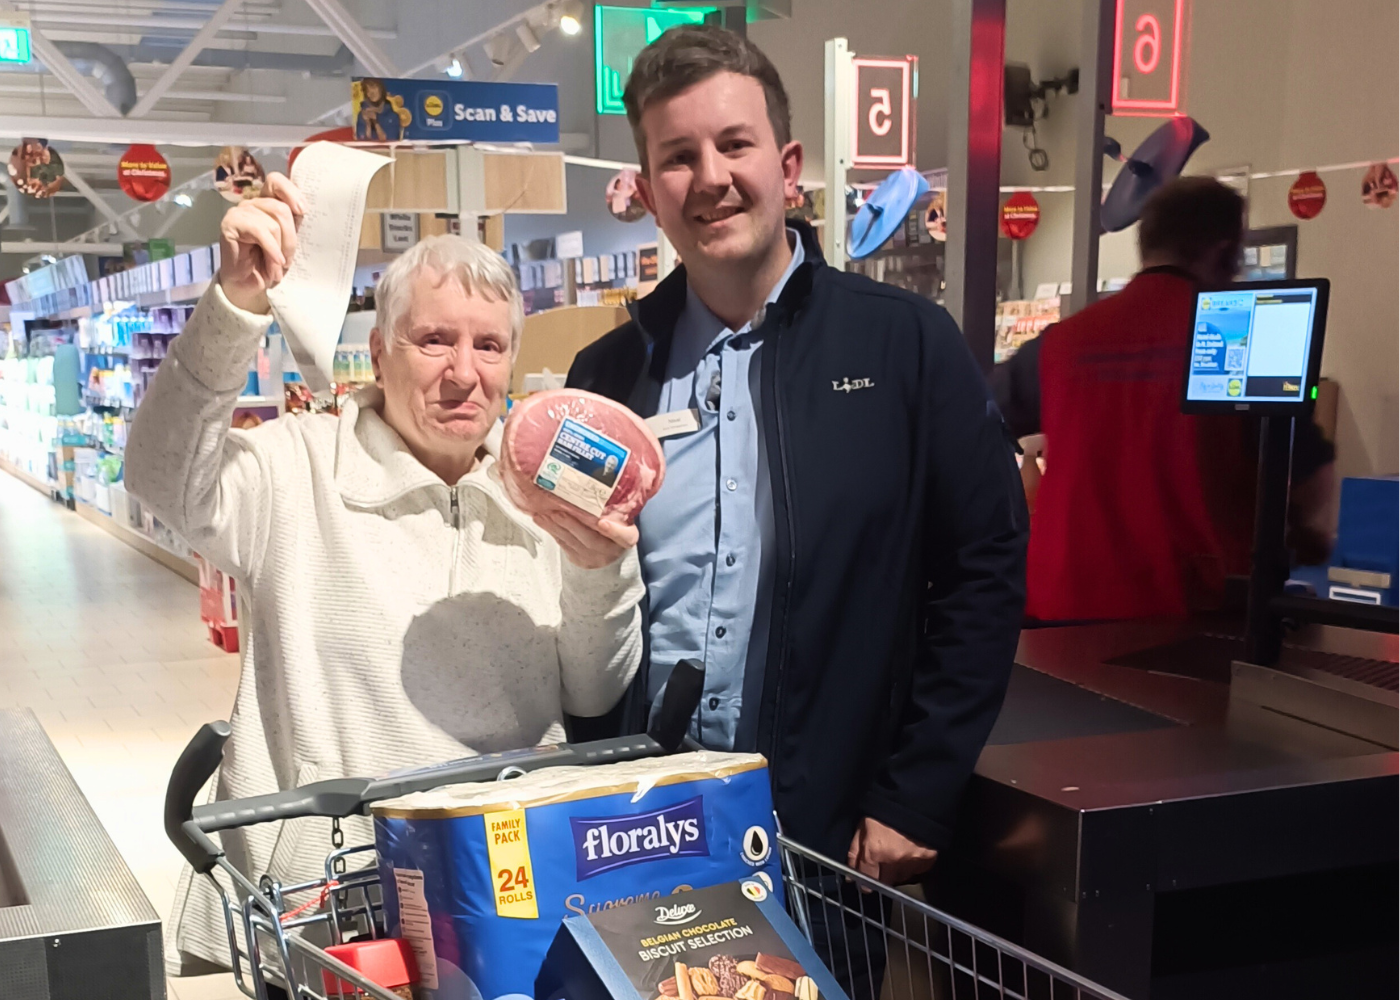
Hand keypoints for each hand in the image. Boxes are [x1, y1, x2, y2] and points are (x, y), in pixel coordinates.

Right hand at [218, 171, 306, 314]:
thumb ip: (293, 222)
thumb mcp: (288, 240)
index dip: (291, 192)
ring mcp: (239, 212)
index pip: (276, 181)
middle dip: (290, 237)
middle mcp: (252, 203)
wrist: (251, 284)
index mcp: (267, 202)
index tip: (302, 211)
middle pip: (280, 208)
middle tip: (288, 258)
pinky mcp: (230, 223)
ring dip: (280, 248)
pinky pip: (259, 231)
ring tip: (277, 264)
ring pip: (272, 222)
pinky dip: (271, 249)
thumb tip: (303, 208)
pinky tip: (274, 262)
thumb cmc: (270, 262)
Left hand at [534, 507, 637, 568]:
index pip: (624, 537)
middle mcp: (610, 550)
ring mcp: (593, 557)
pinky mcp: (578, 559)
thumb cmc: (613, 527)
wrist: (607, 552)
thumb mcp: (619, 518)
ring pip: (572, 542)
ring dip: (555, 527)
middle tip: (556, 512)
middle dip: (571, 525)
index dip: (614, 531)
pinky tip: (542, 521)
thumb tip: (591, 480)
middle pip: (590, 539)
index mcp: (626, 538)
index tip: (602, 522)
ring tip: (542, 515)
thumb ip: (611, 506)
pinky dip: (552, 531)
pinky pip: (563, 545)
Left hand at [847, 817, 936, 886]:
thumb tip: (851, 876)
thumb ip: (855, 852)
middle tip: (882, 866)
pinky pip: (918, 871)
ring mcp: (912, 862)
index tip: (866, 883)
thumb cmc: (883, 810)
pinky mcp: (928, 860)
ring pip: (902, 878)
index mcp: (874, 852)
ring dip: (897, 871)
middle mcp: (893, 861)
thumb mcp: (862, 827)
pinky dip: (913, 866)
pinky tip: (910, 853)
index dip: (865, 883)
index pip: (867, 879)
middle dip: (882, 877)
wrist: (913, 799)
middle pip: (885, 882)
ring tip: (897, 856)